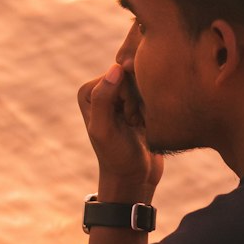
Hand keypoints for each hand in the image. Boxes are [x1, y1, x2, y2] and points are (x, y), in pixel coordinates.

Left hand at [78, 63, 162, 198]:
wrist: (135, 177)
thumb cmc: (117, 157)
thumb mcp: (105, 130)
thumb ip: (103, 99)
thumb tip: (116, 67)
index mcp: (89, 91)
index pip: (118, 75)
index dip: (127, 97)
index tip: (123, 120)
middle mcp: (104, 88)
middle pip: (134, 76)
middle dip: (138, 101)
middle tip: (133, 123)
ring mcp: (122, 95)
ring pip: (146, 84)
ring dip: (147, 106)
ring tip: (140, 125)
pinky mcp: (138, 103)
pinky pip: (154, 92)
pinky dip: (154, 108)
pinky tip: (147, 124)